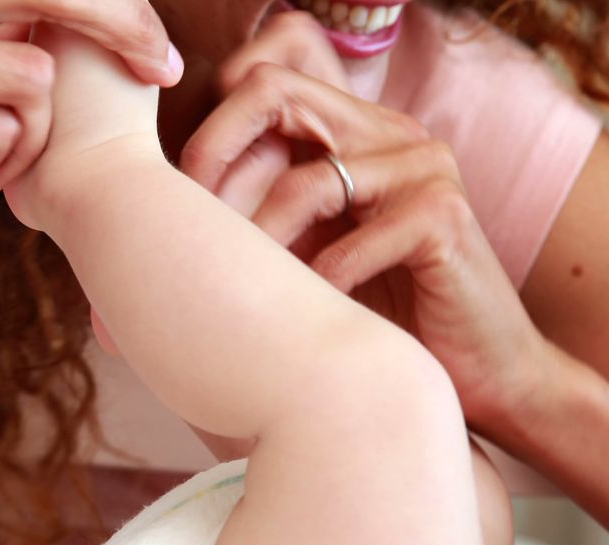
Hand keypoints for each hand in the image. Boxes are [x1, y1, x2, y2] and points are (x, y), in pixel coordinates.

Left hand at [180, 50, 546, 432]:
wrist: (476, 375)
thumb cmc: (378, 315)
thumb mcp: (308, 251)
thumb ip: (259, 214)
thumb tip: (152, 222)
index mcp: (350, 132)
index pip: (261, 86)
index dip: (209, 135)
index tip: (177, 204)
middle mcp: (386, 132)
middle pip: (274, 92)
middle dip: (214, 158)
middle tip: (191, 232)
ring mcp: (422, 168)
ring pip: (305, 180)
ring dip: (262, 244)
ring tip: (249, 292)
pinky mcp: (445, 216)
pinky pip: (353, 240)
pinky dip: (322, 284)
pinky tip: (314, 316)